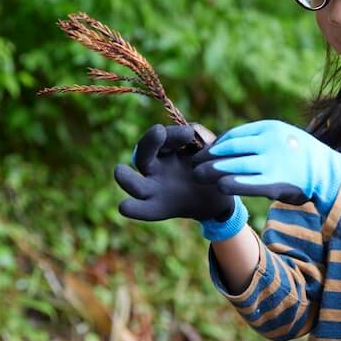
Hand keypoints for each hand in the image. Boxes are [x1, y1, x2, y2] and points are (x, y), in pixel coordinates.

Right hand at [114, 123, 235, 222]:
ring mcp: (154, 187)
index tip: (189, 133)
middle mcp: (156, 165)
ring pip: (134, 182)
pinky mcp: (158, 207)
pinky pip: (142, 209)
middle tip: (159, 131)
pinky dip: (133, 208)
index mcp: (167, 148)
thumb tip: (191, 130)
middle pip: (144, 152)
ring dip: (126, 178)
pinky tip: (125, 206)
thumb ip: (203, 137)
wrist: (221, 197)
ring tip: (119, 171)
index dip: (173, 133)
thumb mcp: (212, 150)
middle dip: (149, 142)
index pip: (163, 137)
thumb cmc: (212, 168)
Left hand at [191, 120, 340, 212]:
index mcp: (270, 128)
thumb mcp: (284, 136)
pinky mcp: (275, 183)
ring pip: (233, 165)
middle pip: (229, 149)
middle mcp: (270, 142)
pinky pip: (246, 183)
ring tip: (199, 176)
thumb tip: (230, 143)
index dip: (216, 145)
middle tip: (194, 164)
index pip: (234, 135)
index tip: (205, 153)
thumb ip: (260, 138)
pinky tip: (220, 187)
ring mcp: (272, 162)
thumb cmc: (303, 156)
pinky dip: (230, 184)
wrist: (329, 173)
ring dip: (212, 171)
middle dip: (208, 157)